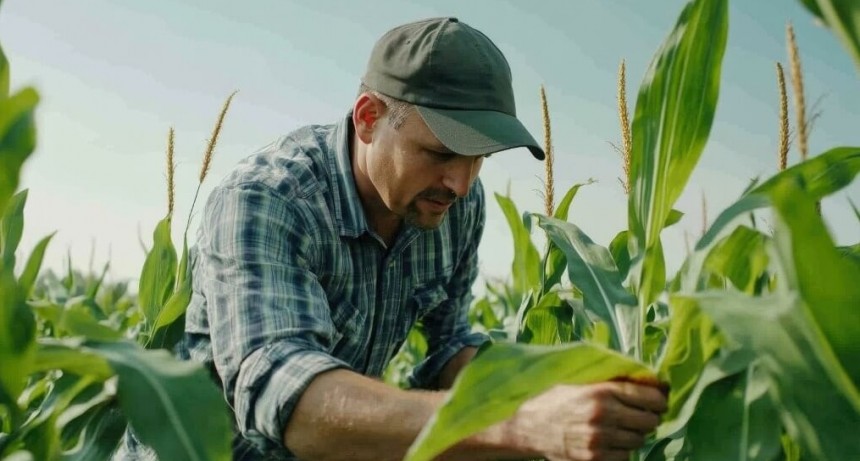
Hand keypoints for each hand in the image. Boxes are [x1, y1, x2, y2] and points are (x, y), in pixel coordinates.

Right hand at [512, 380, 667, 460]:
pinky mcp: (594, 459)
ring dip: (634, 434)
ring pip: (639, 440)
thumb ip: (615, 380)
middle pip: (649, 421)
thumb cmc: (556, 398)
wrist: (528, 426)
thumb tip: (655, 382)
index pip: (649, 398)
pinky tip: (609, 441)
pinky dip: (621, 450)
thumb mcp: (583, 381)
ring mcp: (599, 440)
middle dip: (648, 418)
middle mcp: (603, 415)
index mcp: (601, 391)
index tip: (659, 401)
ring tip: (620, 427)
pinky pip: (625, 456)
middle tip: (640, 415)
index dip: (659, 400)